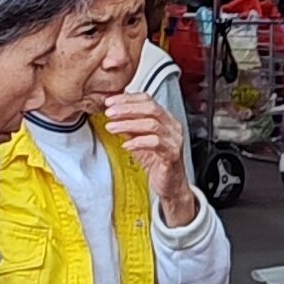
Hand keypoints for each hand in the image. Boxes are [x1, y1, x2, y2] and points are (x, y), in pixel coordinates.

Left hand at [104, 91, 195, 225]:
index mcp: (165, 119)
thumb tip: (113, 115)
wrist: (170, 185)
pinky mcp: (172, 154)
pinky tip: (126, 145)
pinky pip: (155, 142)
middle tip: (109, 112)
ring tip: (112, 128)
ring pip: (151, 124)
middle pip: (150, 108)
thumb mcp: (139, 141)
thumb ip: (130, 128)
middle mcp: (172, 126)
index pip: (147, 99)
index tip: (109, 102)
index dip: (127, 98)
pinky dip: (138, 142)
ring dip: (128, 124)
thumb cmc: (156, 163)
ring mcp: (174, 139)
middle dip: (126, 108)